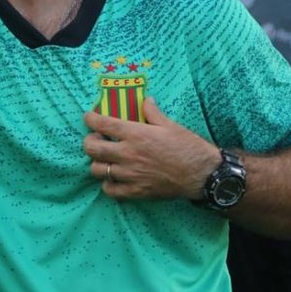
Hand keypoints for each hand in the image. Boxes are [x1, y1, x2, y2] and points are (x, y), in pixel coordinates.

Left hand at [82, 97, 218, 199]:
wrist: (201, 174)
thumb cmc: (187, 147)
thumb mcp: (170, 124)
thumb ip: (152, 112)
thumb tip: (146, 100)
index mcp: (135, 134)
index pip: (102, 124)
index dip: (90, 119)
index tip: (89, 117)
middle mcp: (127, 154)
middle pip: (91, 148)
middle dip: (89, 141)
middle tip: (97, 139)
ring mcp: (129, 175)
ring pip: (96, 169)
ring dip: (97, 162)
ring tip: (105, 158)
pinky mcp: (135, 191)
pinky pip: (110, 190)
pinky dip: (108, 184)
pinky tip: (114, 178)